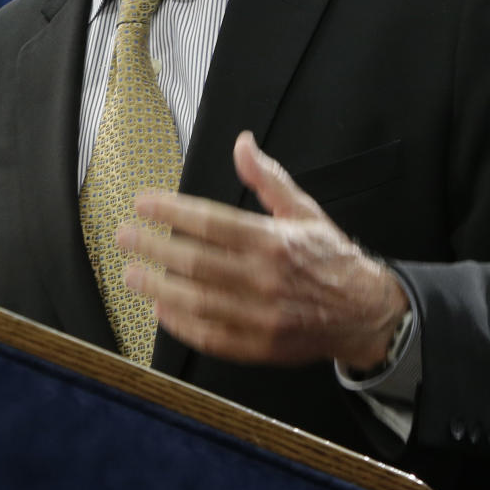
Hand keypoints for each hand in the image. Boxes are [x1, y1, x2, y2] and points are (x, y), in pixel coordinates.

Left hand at [117, 131, 408, 369]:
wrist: (365, 312)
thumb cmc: (330, 257)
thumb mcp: (304, 210)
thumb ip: (268, 178)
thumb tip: (243, 143)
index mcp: (274, 240)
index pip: (211, 222)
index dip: (172, 211)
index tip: (143, 203)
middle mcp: (265, 279)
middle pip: (197, 262)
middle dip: (154, 247)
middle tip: (124, 237)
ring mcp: (262, 317)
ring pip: (199, 302)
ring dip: (159, 287)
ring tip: (131, 274)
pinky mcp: (261, 347)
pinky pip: (212, 338)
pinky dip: (182, 325)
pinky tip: (161, 309)